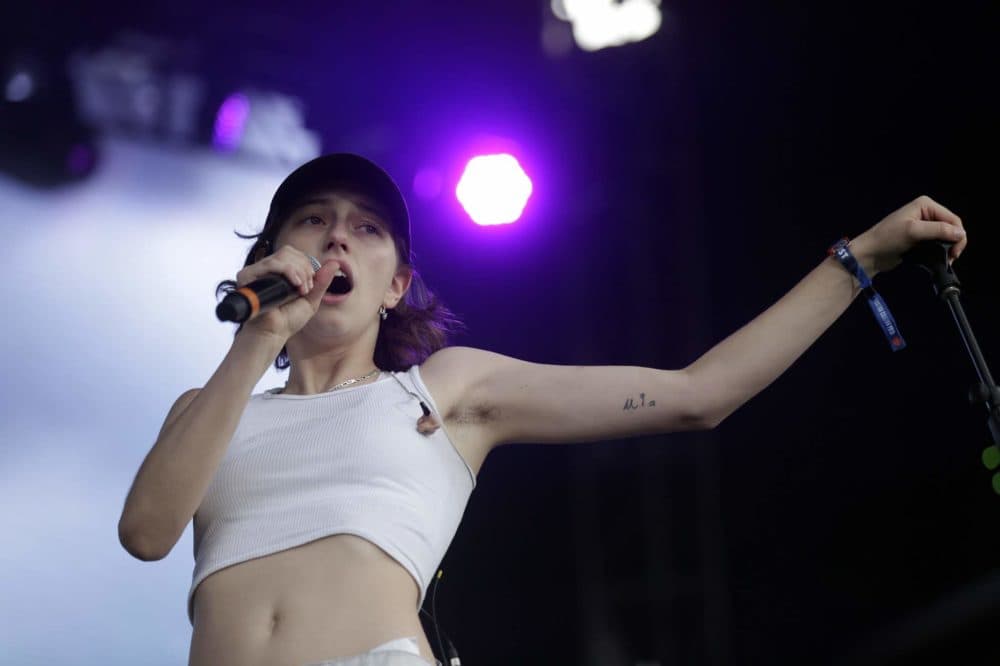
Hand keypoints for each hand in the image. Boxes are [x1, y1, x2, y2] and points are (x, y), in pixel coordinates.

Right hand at [235, 244, 339, 341]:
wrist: (274, 333)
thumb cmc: (289, 319)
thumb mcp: (311, 299)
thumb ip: (322, 281)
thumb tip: (335, 263)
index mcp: (281, 272)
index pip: (295, 254)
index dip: (307, 265)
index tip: (311, 285)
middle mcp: (268, 269)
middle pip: (289, 252)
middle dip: (304, 268)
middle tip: (307, 288)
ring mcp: (257, 271)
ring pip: (282, 256)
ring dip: (298, 271)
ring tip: (301, 289)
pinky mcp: (248, 276)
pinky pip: (270, 263)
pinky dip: (287, 270)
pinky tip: (294, 284)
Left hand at [850, 195, 966, 276]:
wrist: (869, 254)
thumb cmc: (887, 239)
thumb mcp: (913, 231)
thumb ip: (938, 230)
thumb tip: (961, 233)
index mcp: (926, 205)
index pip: (952, 219)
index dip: (958, 235)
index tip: (955, 253)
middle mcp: (926, 213)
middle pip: (951, 228)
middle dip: (954, 243)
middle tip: (951, 258)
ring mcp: (923, 227)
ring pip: (945, 238)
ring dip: (948, 249)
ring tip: (945, 261)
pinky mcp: (920, 240)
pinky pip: (936, 245)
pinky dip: (940, 253)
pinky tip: (939, 261)